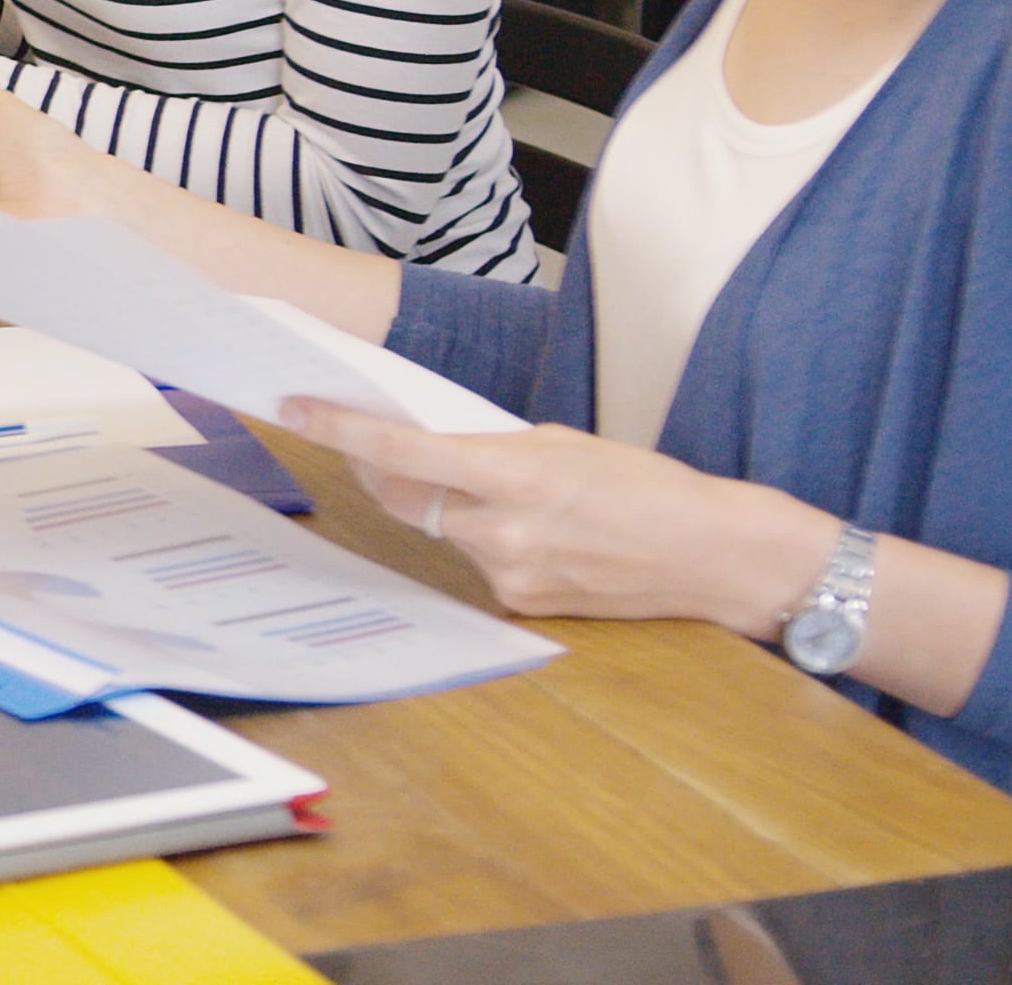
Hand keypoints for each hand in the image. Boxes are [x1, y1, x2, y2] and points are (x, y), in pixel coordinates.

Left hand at [277, 400, 839, 638]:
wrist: (713, 555)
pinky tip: (539, 532)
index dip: (342, 428)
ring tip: (508, 491)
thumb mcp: (570, 444)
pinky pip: (481, 562)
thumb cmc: (650, 487)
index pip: (403, 450)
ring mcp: (510, 574)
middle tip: (368, 441)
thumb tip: (438, 451)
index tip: (298, 408)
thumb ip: (497, 449)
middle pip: (407, 495)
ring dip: (451, 505)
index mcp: (516, 474)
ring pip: (446, 530)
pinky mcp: (523, 604)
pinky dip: (490, 539)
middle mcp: (503, 530)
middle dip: (382, 466)